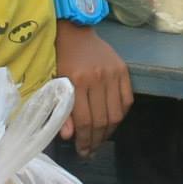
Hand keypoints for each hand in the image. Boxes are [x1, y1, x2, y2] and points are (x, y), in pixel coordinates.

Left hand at [55, 25, 131, 156]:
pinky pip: (127, 100)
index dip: (85, 140)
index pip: (85, 120)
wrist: (75, 31)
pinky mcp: (123, 70)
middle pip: (102, 120)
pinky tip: (113, 122)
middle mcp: (97, 79)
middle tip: (91, 150)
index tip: (83, 151)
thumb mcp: (55, 82)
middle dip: (96, 140)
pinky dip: (122, 115)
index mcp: (77, 82)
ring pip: (116, 113)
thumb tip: (68, 136)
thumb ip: (61, 110)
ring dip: (110, 131)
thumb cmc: (61, 58)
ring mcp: (113, 74)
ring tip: (101, 139)